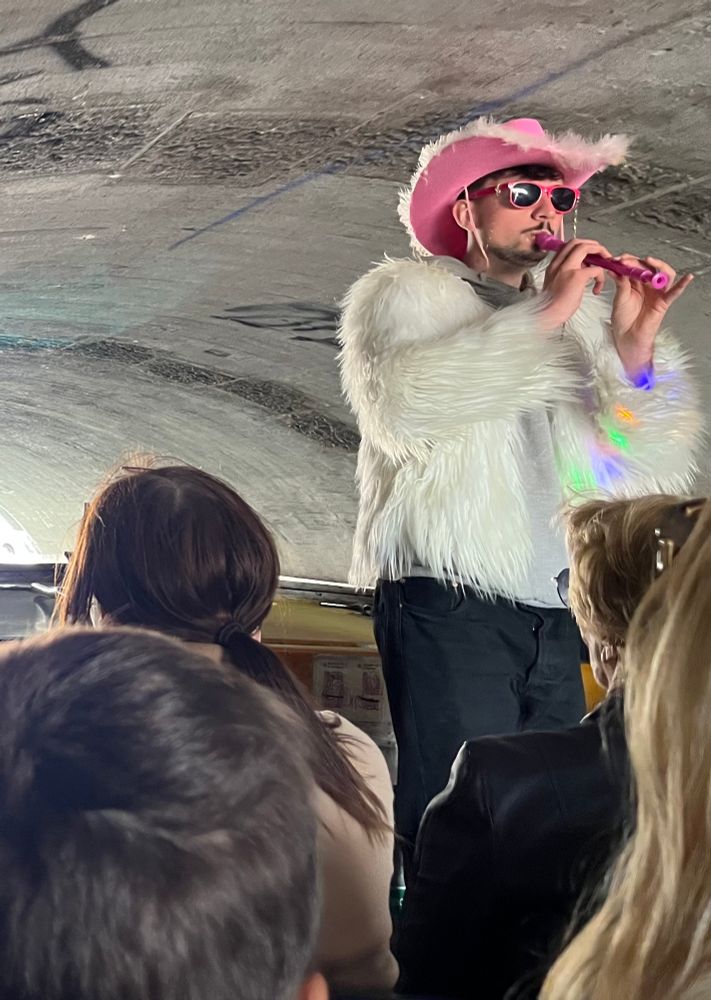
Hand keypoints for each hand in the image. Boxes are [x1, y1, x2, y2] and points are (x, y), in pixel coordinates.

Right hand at [539, 238, 613, 331]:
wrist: (547, 316)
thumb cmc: (552, 306)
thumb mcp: (555, 284)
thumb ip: (565, 274)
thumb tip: (581, 269)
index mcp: (553, 265)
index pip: (567, 246)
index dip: (582, 246)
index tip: (590, 256)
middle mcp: (558, 263)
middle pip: (577, 242)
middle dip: (592, 245)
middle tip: (601, 256)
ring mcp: (568, 268)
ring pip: (586, 248)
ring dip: (599, 254)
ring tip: (604, 266)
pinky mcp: (577, 277)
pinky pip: (595, 269)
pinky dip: (601, 276)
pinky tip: (598, 288)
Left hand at [610, 255, 693, 377]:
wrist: (626, 337)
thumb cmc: (623, 319)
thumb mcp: (620, 298)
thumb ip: (621, 283)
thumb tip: (615, 268)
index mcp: (636, 283)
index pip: (636, 266)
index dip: (628, 260)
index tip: (617, 259)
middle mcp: (647, 286)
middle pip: (649, 267)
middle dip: (638, 261)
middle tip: (627, 260)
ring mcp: (657, 293)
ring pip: (665, 275)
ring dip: (659, 266)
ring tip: (649, 261)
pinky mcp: (663, 303)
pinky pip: (675, 293)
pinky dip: (682, 285)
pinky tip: (688, 278)